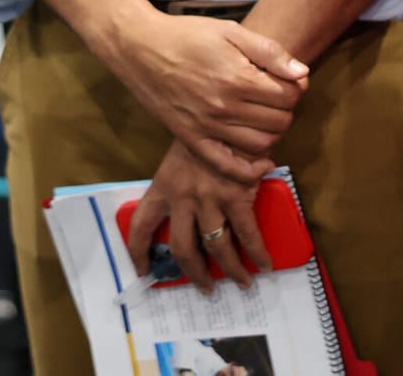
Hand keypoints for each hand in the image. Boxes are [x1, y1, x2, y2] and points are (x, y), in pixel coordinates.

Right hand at [110, 14, 307, 180]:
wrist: (140, 48)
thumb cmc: (186, 35)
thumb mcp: (230, 31)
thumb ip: (269, 51)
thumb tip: (302, 74)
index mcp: (237, 77)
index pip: (288, 96)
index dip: (295, 88)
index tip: (287, 81)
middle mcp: (225, 106)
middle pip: (279, 121)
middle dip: (286, 109)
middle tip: (275, 97)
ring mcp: (207, 126)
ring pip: (260, 145)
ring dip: (272, 134)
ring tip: (264, 117)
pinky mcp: (191, 139)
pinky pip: (227, 166)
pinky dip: (249, 171)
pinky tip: (260, 161)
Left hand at [126, 141, 271, 292]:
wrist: (227, 116)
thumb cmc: (204, 134)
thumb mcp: (180, 159)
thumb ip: (180, 185)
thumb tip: (188, 213)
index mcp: (163, 187)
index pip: (141, 224)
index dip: (138, 251)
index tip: (143, 269)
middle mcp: (182, 198)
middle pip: (182, 248)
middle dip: (195, 273)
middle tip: (205, 287)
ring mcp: (209, 199)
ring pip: (216, 247)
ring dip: (230, 269)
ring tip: (241, 282)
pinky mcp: (235, 196)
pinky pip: (247, 233)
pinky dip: (257, 252)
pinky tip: (264, 264)